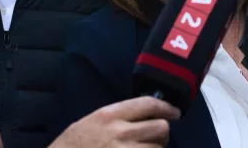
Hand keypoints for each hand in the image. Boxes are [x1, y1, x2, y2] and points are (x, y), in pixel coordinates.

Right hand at [50, 97, 179, 147]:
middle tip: (155, 138)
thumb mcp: (93, 121)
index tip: (174, 112)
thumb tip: (149, 113)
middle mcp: (119, 133)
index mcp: (109, 115)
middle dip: (161, 133)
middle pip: (160, 128)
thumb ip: (120, 116)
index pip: (149, 104)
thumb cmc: (72, 145)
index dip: (167, 107)